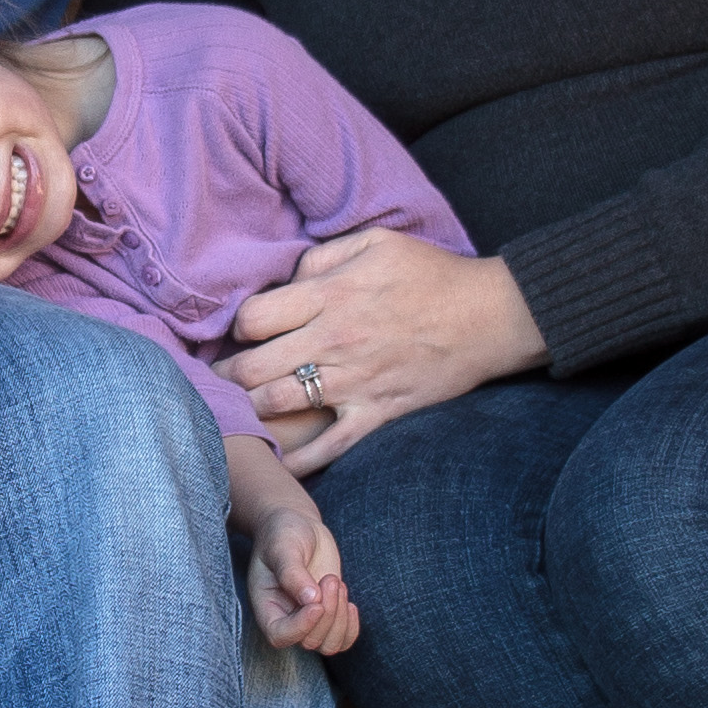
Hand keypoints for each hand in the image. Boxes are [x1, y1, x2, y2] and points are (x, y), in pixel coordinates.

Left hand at [220, 230, 547, 477]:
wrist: (488, 317)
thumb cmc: (431, 274)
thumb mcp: (375, 243)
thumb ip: (323, 257)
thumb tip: (287, 279)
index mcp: (330, 296)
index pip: (253, 318)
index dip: (240, 325)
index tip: (245, 330)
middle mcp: (334, 342)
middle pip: (254, 368)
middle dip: (228, 374)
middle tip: (218, 378)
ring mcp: (354, 383)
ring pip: (279, 406)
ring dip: (250, 409)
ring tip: (236, 409)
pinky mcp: (377, 414)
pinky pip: (329, 448)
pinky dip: (298, 462)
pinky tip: (274, 464)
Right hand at [247, 501, 358, 655]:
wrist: (297, 525)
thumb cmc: (282, 534)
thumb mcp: (282, 547)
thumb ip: (292, 572)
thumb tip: (311, 600)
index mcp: (266, 606)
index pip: (279, 635)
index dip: (300, 627)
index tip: (317, 603)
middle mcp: (286, 618)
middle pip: (309, 641)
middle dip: (327, 612)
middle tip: (330, 578)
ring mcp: (308, 619)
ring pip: (328, 644)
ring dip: (339, 619)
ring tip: (337, 583)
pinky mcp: (327, 615)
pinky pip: (343, 640)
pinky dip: (351, 627)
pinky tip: (349, 603)